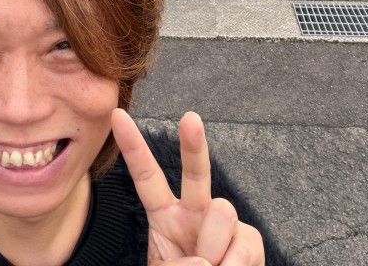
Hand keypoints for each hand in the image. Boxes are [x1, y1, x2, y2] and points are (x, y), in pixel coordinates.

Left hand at [111, 109, 263, 265]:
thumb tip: (205, 262)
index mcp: (165, 215)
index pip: (146, 177)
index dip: (133, 147)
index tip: (118, 116)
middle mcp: (196, 211)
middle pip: (196, 172)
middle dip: (193, 143)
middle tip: (190, 118)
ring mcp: (224, 223)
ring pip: (222, 213)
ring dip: (212, 250)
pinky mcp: (249, 239)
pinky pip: (242, 246)